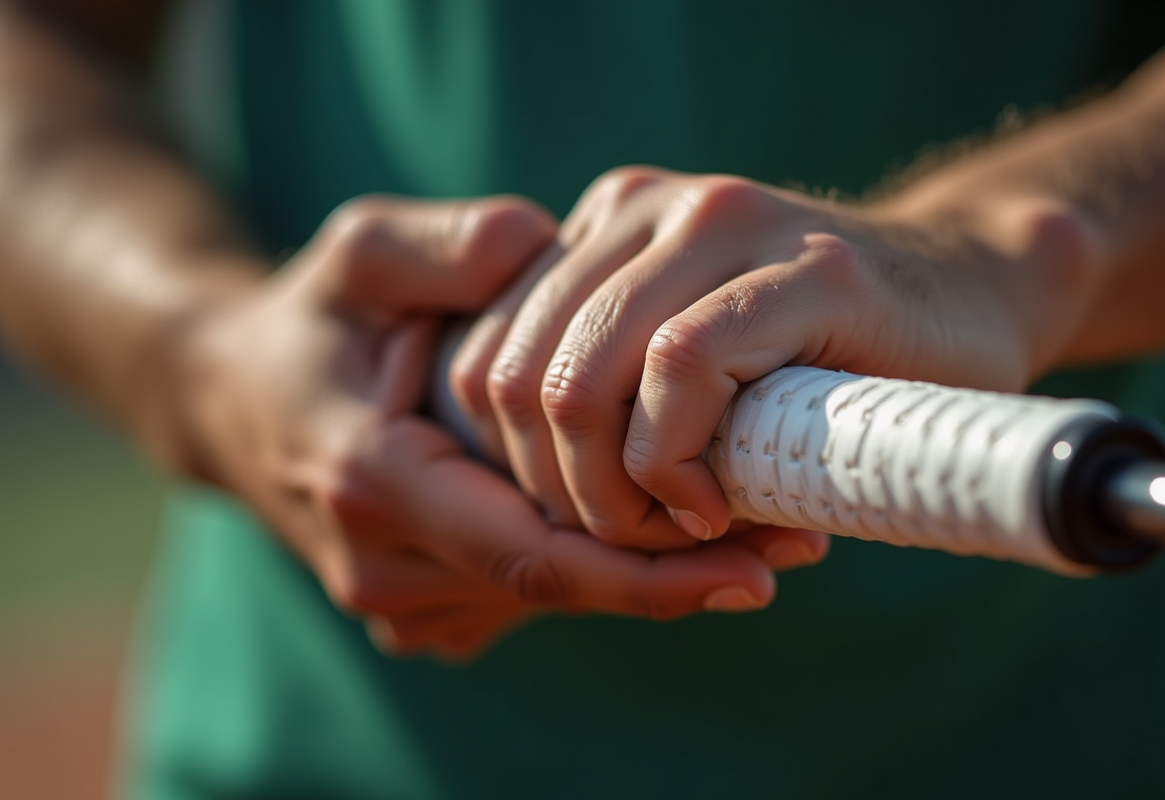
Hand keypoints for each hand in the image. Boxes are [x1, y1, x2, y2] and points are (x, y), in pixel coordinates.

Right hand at [174, 194, 791, 660]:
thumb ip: (440, 246)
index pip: (530, 552)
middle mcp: (385, 561)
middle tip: (794, 532)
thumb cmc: (307, 321)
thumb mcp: (356, 253)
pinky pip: (531, 591)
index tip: (752, 565)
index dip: (646, 571)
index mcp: (371, 478)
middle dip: (678, 568)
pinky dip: (605, 566)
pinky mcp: (424, 603)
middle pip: (560, 584)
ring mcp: (401, 597)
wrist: (230, 403)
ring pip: (553, 596)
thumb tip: (535, 242)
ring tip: (762, 523)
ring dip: (654, 568)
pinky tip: (674, 523)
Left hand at [450, 166, 1092, 549]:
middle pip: (520, 381)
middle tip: (638, 540)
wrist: (973, 298)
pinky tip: (714, 509)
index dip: (516, 469)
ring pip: (582, 380)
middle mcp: (644, 210)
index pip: (485, 361)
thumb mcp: (689, 375)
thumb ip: (607, 401)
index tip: (589, 520)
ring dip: (615, 495)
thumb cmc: (821, 365)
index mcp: (601, 231)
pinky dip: (675, 468)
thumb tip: (525, 503)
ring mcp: (722, 222)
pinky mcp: (803, 266)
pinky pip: (681, 370)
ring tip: (680, 529)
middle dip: (562, 495)